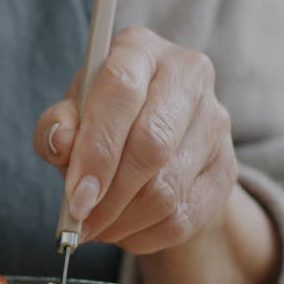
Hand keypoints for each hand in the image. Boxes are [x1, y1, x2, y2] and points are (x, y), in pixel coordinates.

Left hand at [34, 26, 237, 254]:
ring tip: (96, 228)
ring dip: (123, 220)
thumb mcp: (72, 114)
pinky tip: (123, 232)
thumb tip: (59, 142)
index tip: (76, 197)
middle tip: (80, 222)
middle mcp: (187, 75)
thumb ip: (57, 125)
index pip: (121, 92)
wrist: (156, 139)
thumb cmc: (103, 119)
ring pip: (168, 188)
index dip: (96, 150)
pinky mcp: (227, 166)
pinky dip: (145, 235)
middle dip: (109, 195)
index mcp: (140, 49)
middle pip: (151, 144)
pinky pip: (185, 217)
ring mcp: (215, 121)